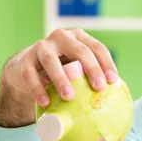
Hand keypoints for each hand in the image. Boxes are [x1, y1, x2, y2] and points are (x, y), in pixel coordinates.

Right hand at [0, 28, 117, 126]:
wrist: (28, 70)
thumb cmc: (63, 71)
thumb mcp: (79, 68)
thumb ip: (93, 77)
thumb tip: (117, 100)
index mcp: (79, 38)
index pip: (97, 47)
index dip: (106, 63)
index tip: (113, 81)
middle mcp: (61, 38)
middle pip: (79, 50)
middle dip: (91, 68)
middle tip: (98, 87)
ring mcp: (41, 47)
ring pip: (51, 60)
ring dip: (62, 78)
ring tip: (69, 96)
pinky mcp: (24, 61)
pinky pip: (30, 74)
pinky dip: (37, 88)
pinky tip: (45, 102)